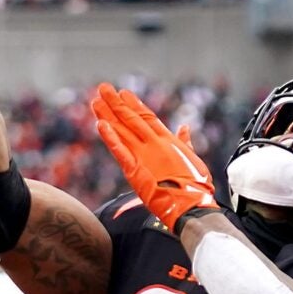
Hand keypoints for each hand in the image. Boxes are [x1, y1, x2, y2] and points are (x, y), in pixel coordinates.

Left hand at [91, 83, 219, 234]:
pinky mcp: (135, 170)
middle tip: (103, 88)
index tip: (123, 93)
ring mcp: (144, 155)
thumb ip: (185, 142)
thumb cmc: (196, 186)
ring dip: (108, 115)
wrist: (191, 204)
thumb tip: (185, 127)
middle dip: (116, 103)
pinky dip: (109, 138)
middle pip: (131, 119)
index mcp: (168, 140)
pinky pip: (119, 151)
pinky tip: (99, 125)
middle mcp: (154, 143)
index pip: (147, 117)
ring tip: (96, 101)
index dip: (134, 104)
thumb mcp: (193, 159)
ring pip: (122, 131)